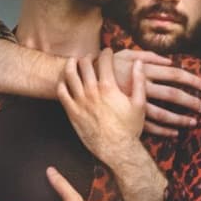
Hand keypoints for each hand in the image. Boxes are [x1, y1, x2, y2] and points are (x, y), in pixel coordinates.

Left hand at [57, 50, 147, 165]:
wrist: (116, 149)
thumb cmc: (130, 128)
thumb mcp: (139, 103)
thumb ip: (139, 81)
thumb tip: (138, 63)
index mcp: (108, 87)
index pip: (104, 61)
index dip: (107, 53)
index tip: (108, 51)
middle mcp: (92, 91)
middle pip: (84, 64)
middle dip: (88, 56)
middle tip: (91, 56)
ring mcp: (80, 102)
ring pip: (70, 75)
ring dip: (71, 64)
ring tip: (74, 61)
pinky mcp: (72, 112)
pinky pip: (61, 92)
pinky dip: (62, 83)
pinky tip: (66, 81)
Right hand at [107, 48, 200, 137]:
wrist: (82, 84)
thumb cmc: (107, 67)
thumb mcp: (125, 55)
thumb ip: (147, 56)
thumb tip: (168, 60)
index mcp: (143, 71)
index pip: (173, 74)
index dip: (190, 79)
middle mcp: (140, 87)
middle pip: (171, 95)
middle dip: (189, 101)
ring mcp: (133, 104)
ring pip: (162, 113)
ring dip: (179, 118)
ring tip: (193, 122)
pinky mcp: (127, 117)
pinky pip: (149, 126)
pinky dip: (163, 130)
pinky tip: (174, 132)